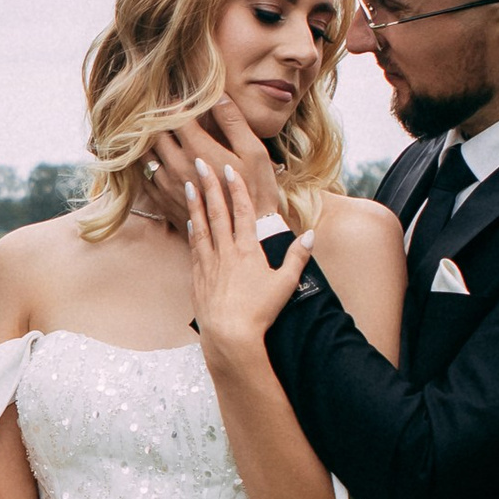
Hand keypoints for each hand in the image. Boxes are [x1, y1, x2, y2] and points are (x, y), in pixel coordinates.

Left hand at [144, 101, 287, 235]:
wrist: (250, 234)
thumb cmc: (257, 188)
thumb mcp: (253, 151)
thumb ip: (233, 121)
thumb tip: (217, 95)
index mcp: (198, 150)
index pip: (174, 116)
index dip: (174, 103)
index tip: (178, 98)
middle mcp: (176, 167)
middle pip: (155, 133)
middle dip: (158, 120)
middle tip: (164, 112)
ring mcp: (167, 186)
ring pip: (145, 155)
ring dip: (148, 141)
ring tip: (157, 133)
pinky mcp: (164, 202)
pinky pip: (144, 178)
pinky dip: (146, 164)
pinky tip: (155, 159)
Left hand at [185, 154, 308, 351]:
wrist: (230, 335)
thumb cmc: (260, 312)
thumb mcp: (285, 284)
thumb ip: (297, 257)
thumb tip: (310, 235)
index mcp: (248, 250)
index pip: (242, 211)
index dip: (236, 188)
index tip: (229, 169)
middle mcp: (226, 252)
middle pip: (217, 212)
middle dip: (210, 186)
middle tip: (200, 163)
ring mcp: (209, 264)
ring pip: (200, 226)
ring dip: (195, 204)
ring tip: (188, 184)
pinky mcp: (198, 278)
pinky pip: (194, 248)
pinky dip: (191, 231)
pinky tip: (188, 221)